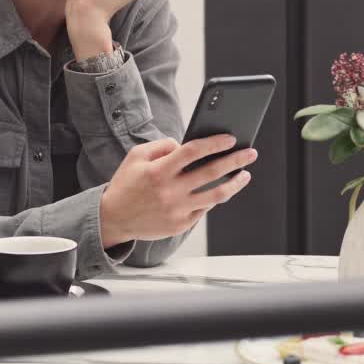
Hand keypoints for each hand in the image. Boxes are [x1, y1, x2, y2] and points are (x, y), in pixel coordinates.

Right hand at [99, 135, 257, 246]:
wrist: (113, 218)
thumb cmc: (126, 184)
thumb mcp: (136, 156)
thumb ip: (161, 146)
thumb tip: (184, 145)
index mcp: (159, 171)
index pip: (193, 151)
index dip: (214, 143)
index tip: (231, 138)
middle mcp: (170, 191)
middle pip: (211, 172)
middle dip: (235, 160)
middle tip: (250, 153)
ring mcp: (177, 210)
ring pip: (215, 195)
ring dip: (235, 183)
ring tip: (245, 174)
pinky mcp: (180, 224)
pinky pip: (204, 210)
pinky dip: (215, 198)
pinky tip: (223, 189)